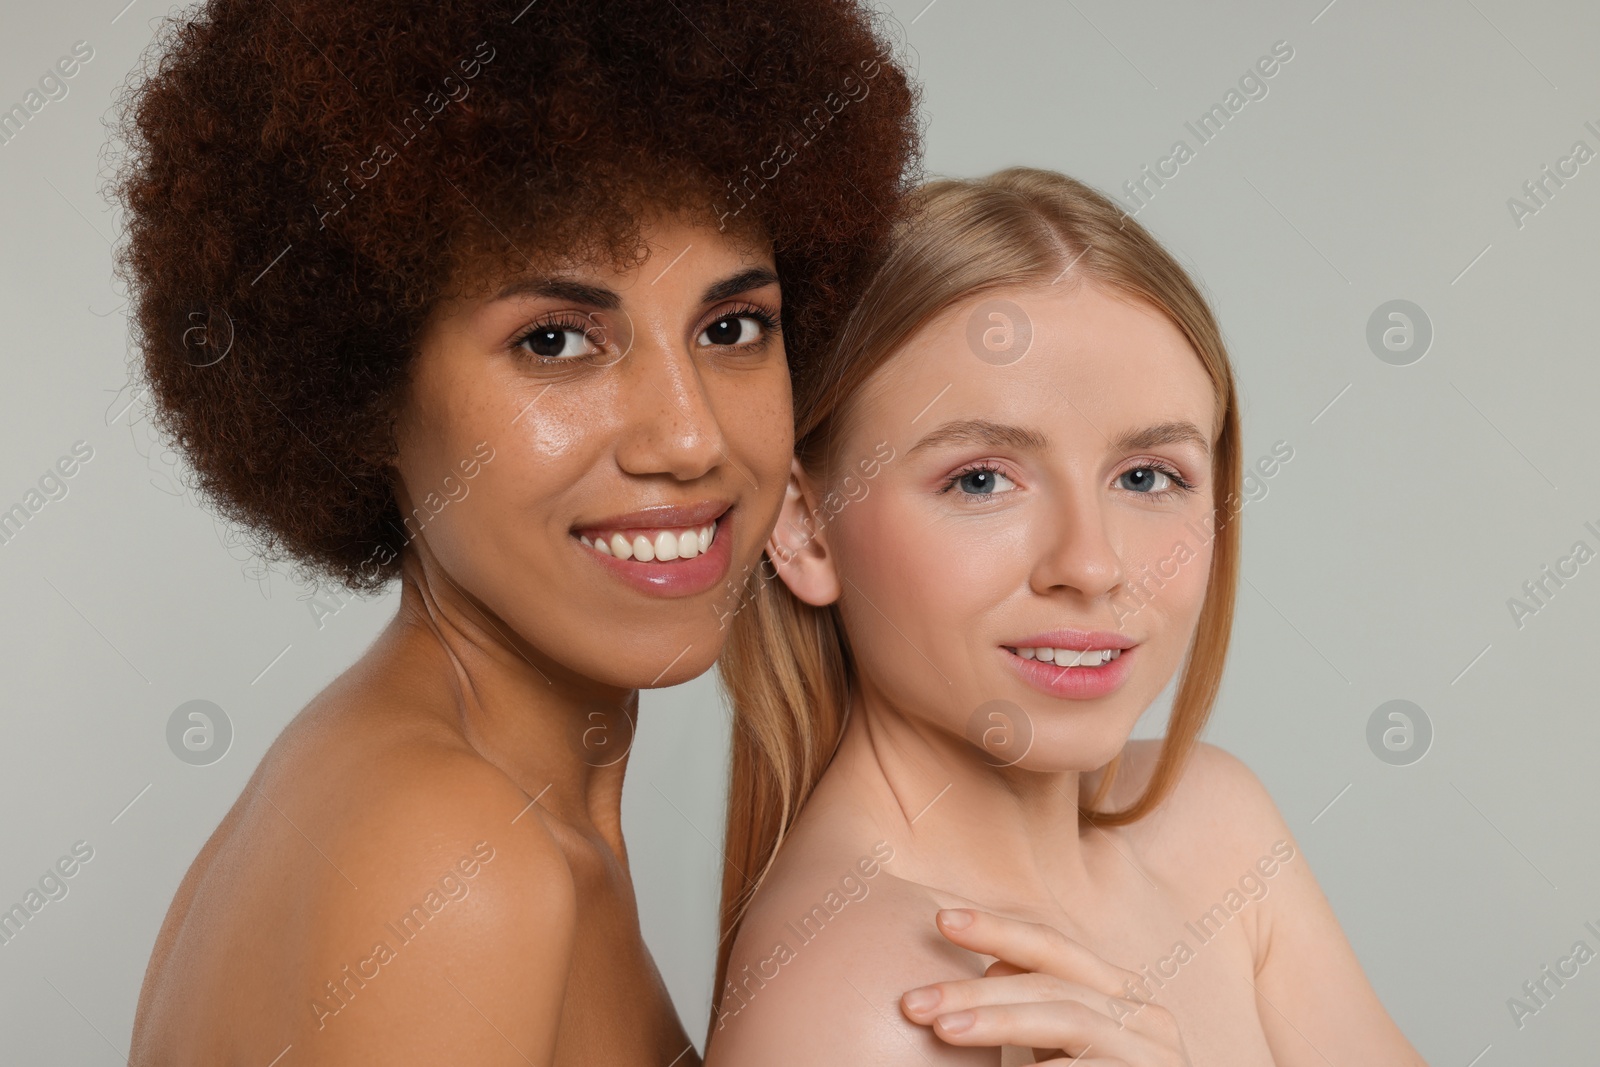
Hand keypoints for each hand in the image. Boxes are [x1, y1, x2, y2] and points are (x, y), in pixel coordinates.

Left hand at [899, 908, 1193, 1065]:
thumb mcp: (1067, 1043)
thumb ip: (1038, 1005)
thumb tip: (987, 966)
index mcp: (1122, 994)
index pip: (1054, 947)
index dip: (998, 928)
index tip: (941, 919)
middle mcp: (1146, 1017)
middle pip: (1052, 985)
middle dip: (975, 991)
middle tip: (913, 1002)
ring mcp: (1155, 1056)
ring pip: (1068, 1019)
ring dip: (999, 1021)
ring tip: (943, 1032)